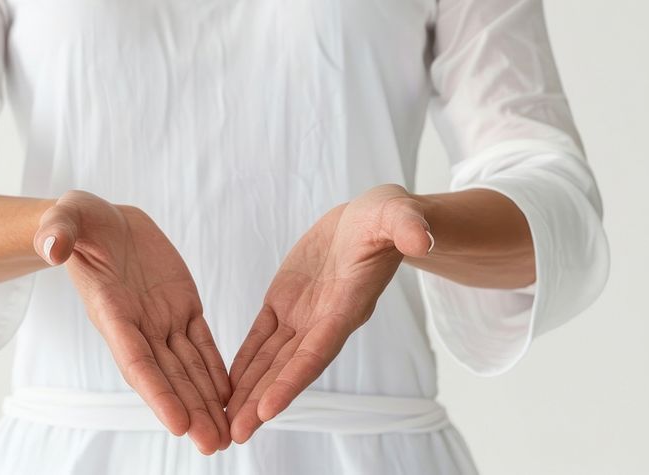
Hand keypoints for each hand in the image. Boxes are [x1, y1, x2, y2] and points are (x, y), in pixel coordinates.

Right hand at [32, 190, 231, 453]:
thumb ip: (58, 232)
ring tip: (225, 435)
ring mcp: (161, 318)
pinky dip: (215, 370)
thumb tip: (51, 247)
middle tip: (213, 443)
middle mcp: (137, 324)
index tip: (177, 422)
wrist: (103, 222)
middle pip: (166, 375)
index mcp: (109, 310)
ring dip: (205, 401)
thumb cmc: (78, 221)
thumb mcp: (65, 217)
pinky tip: (230, 396)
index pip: (135, 359)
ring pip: (188, 367)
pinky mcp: (183, 305)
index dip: (157, 391)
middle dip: (189, 409)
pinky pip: (203, 343)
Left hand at [226, 184, 432, 442]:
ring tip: (226, 422)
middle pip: (288, 368)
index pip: (316, 352)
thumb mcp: (399, 215)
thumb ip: (408, 228)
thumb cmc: (389, 219)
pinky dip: (244, 361)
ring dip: (248, 390)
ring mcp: (303, 314)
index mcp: (347, 307)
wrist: (370, 220)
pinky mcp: (284, 301)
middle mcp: (323, 320)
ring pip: (270, 359)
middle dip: (261, 401)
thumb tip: (422, 240)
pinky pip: (260, 337)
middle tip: (235, 434)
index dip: (292, 380)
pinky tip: (228, 385)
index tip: (267, 411)